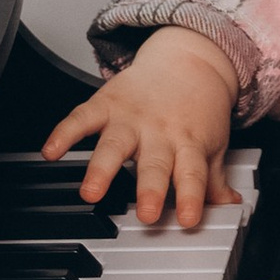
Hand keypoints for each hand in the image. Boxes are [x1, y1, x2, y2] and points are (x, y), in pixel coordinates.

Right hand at [42, 26, 239, 228]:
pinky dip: (64, 134)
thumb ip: (213, 180)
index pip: (193, 174)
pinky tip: (51, 152)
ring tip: (91, 192)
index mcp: (188, 144)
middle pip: (155, 164)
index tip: (187, 220)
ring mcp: (131, 118)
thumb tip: (228, 207)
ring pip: (114, 144)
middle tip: (146, 214)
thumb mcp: (213, 144)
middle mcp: (159, 132)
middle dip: (149, 189)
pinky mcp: (106, 104)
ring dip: (102, 169)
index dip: (191, 197)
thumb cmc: (197, 109)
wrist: (187, 60)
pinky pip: (82, 118)